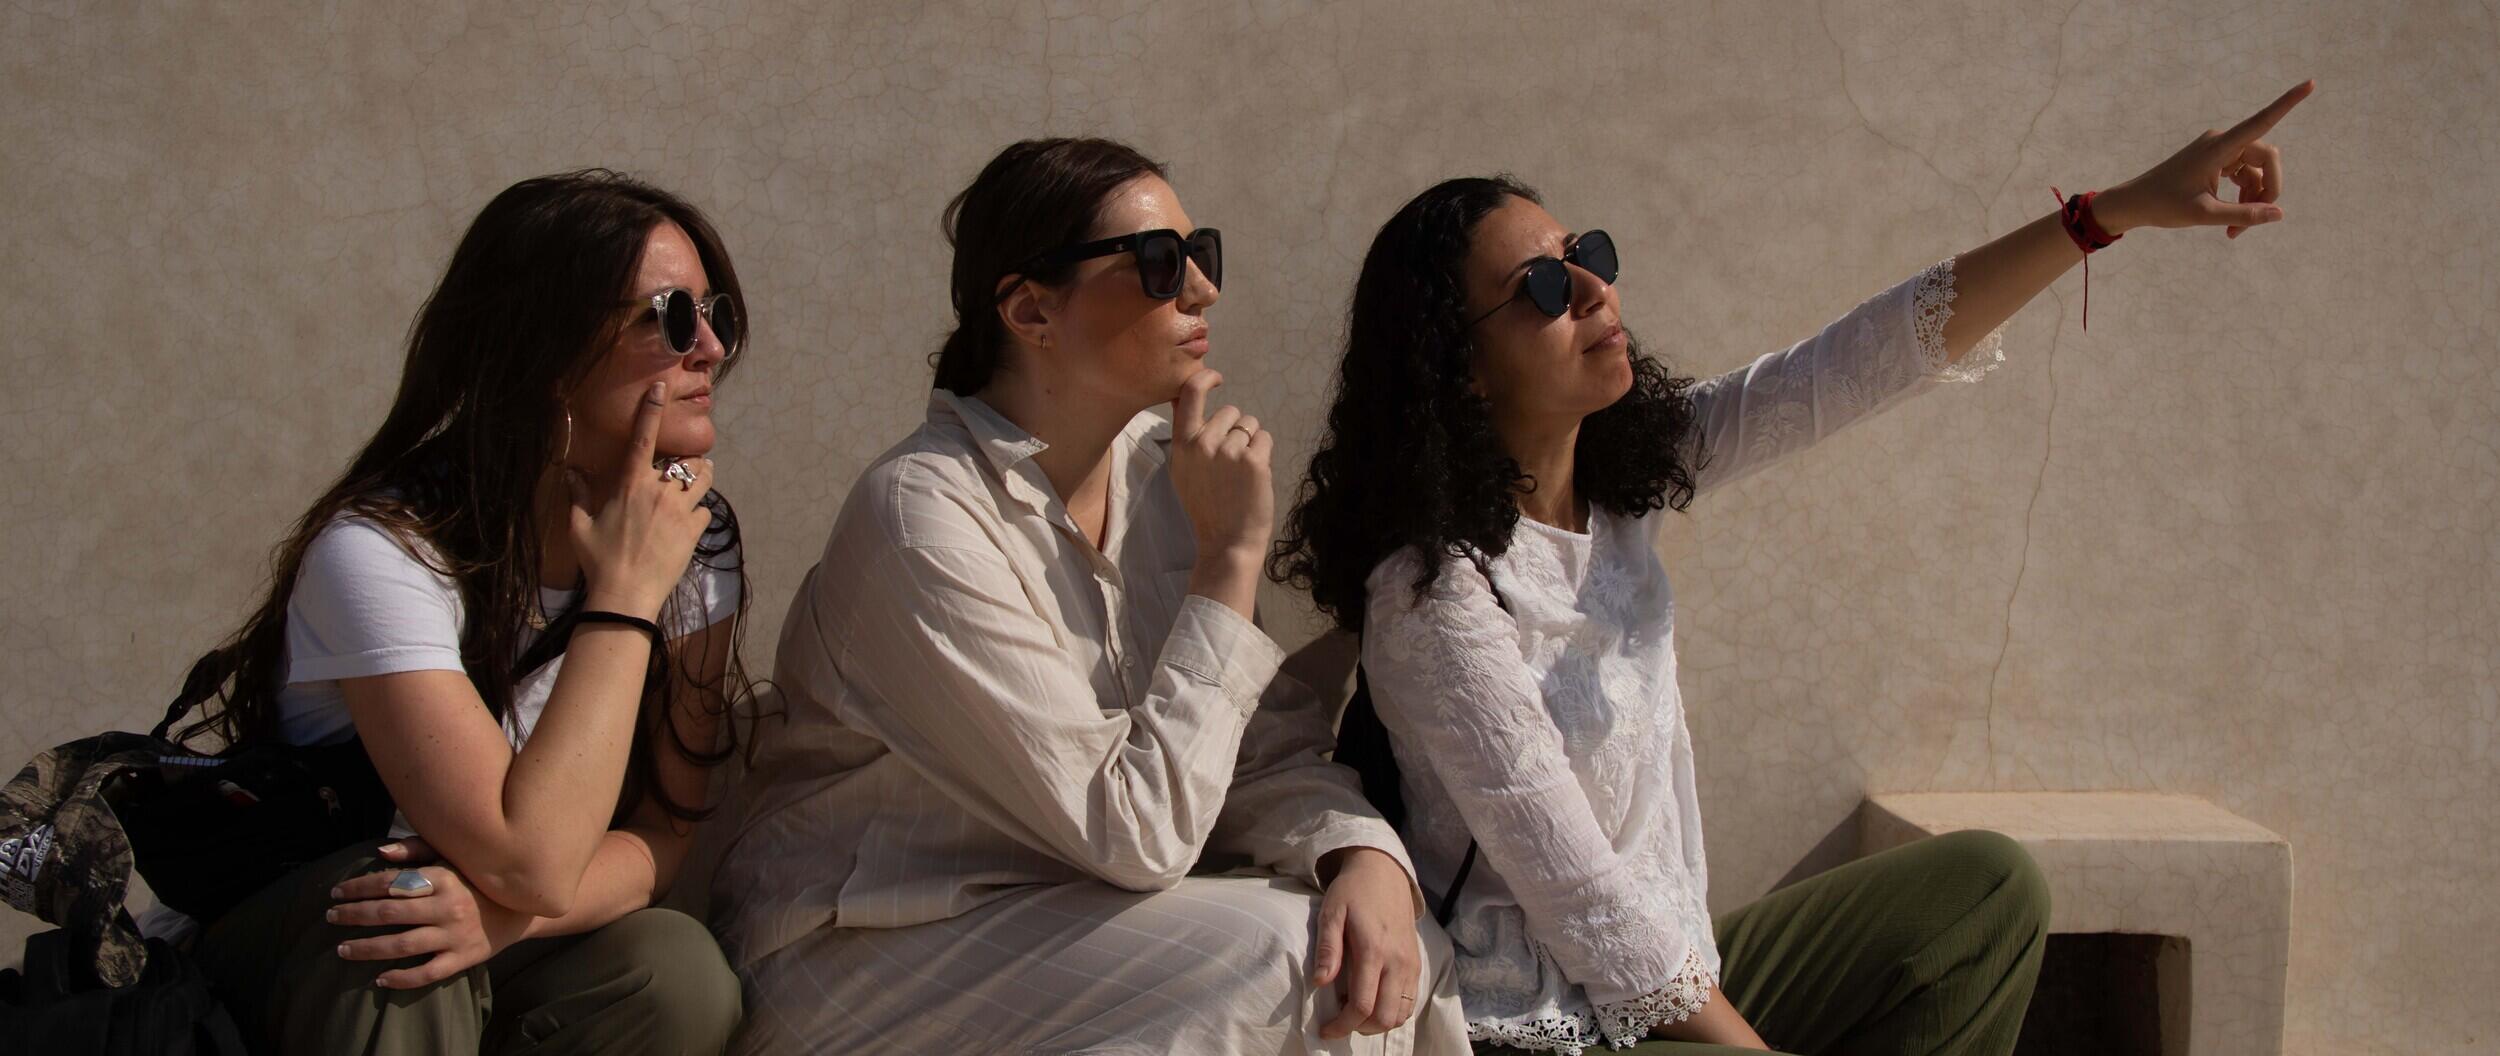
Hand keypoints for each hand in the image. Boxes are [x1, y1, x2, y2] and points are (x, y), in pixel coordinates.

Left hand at [328, 836, 533, 988]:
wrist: (521, 909)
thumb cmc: (478, 879)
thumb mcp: (452, 857)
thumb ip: (417, 851)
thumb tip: (380, 853)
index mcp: (444, 878)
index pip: (391, 882)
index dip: (359, 887)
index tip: (336, 892)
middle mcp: (447, 907)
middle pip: (389, 913)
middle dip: (354, 915)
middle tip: (330, 917)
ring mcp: (455, 936)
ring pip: (401, 945)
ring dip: (367, 948)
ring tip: (342, 949)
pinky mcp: (463, 959)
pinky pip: (427, 973)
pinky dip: (401, 978)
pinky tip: (379, 979)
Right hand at [566, 382, 714, 619]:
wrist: (625, 595)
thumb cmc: (599, 560)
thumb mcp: (580, 525)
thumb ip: (578, 494)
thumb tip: (570, 472)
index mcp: (630, 484)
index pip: (643, 437)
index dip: (652, 409)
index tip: (661, 387)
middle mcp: (659, 491)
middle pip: (686, 460)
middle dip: (686, 461)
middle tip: (681, 470)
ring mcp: (680, 510)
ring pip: (704, 480)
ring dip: (701, 478)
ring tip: (694, 485)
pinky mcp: (694, 531)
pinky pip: (706, 511)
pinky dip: (699, 513)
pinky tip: (687, 524)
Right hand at [1166, 369, 1274, 564]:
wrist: (1227, 542)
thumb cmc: (1207, 507)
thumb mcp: (1183, 471)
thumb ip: (1186, 438)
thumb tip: (1185, 402)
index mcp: (1182, 445)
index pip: (1189, 394)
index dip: (1205, 378)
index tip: (1216, 378)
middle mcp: (1203, 444)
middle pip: (1230, 412)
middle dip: (1236, 429)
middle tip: (1230, 463)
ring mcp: (1228, 452)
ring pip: (1250, 425)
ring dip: (1251, 443)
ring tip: (1241, 473)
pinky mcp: (1253, 461)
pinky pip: (1265, 438)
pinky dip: (1264, 453)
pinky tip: (1254, 476)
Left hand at [1312, 847, 1422, 1039]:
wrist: (1384, 872)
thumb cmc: (1352, 892)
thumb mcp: (1332, 912)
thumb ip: (1328, 948)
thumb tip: (1319, 982)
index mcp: (1373, 950)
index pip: (1362, 1005)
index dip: (1342, 1025)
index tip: (1325, 1030)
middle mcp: (1397, 962)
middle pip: (1385, 1018)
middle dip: (1359, 1028)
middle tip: (1339, 1021)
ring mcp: (1411, 964)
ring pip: (1401, 1014)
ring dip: (1378, 1023)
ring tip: (1355, 1011)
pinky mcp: (1417, 964)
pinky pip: (1410, 1002)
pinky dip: (1393, 1012)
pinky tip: (1373, 1001)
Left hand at [2097, 80, 2311, 239]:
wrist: (2133, 204)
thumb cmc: (2163, 206)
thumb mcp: (2204, 214)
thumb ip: (2243, 215)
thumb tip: (2279, 214)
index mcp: (2218, 147)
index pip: (2260, 122)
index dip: (2287, 104)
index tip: (2311, 83)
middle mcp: (2222, 142)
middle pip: (2267, 159)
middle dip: (2267, 191)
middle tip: (2255, 221)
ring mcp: (2220, 151)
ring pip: (2257, 172)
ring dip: (2253, 201)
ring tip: (2235, 231)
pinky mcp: (2217, 162)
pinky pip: (2244, 176)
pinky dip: (2243, 198)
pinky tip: (2232, 223)